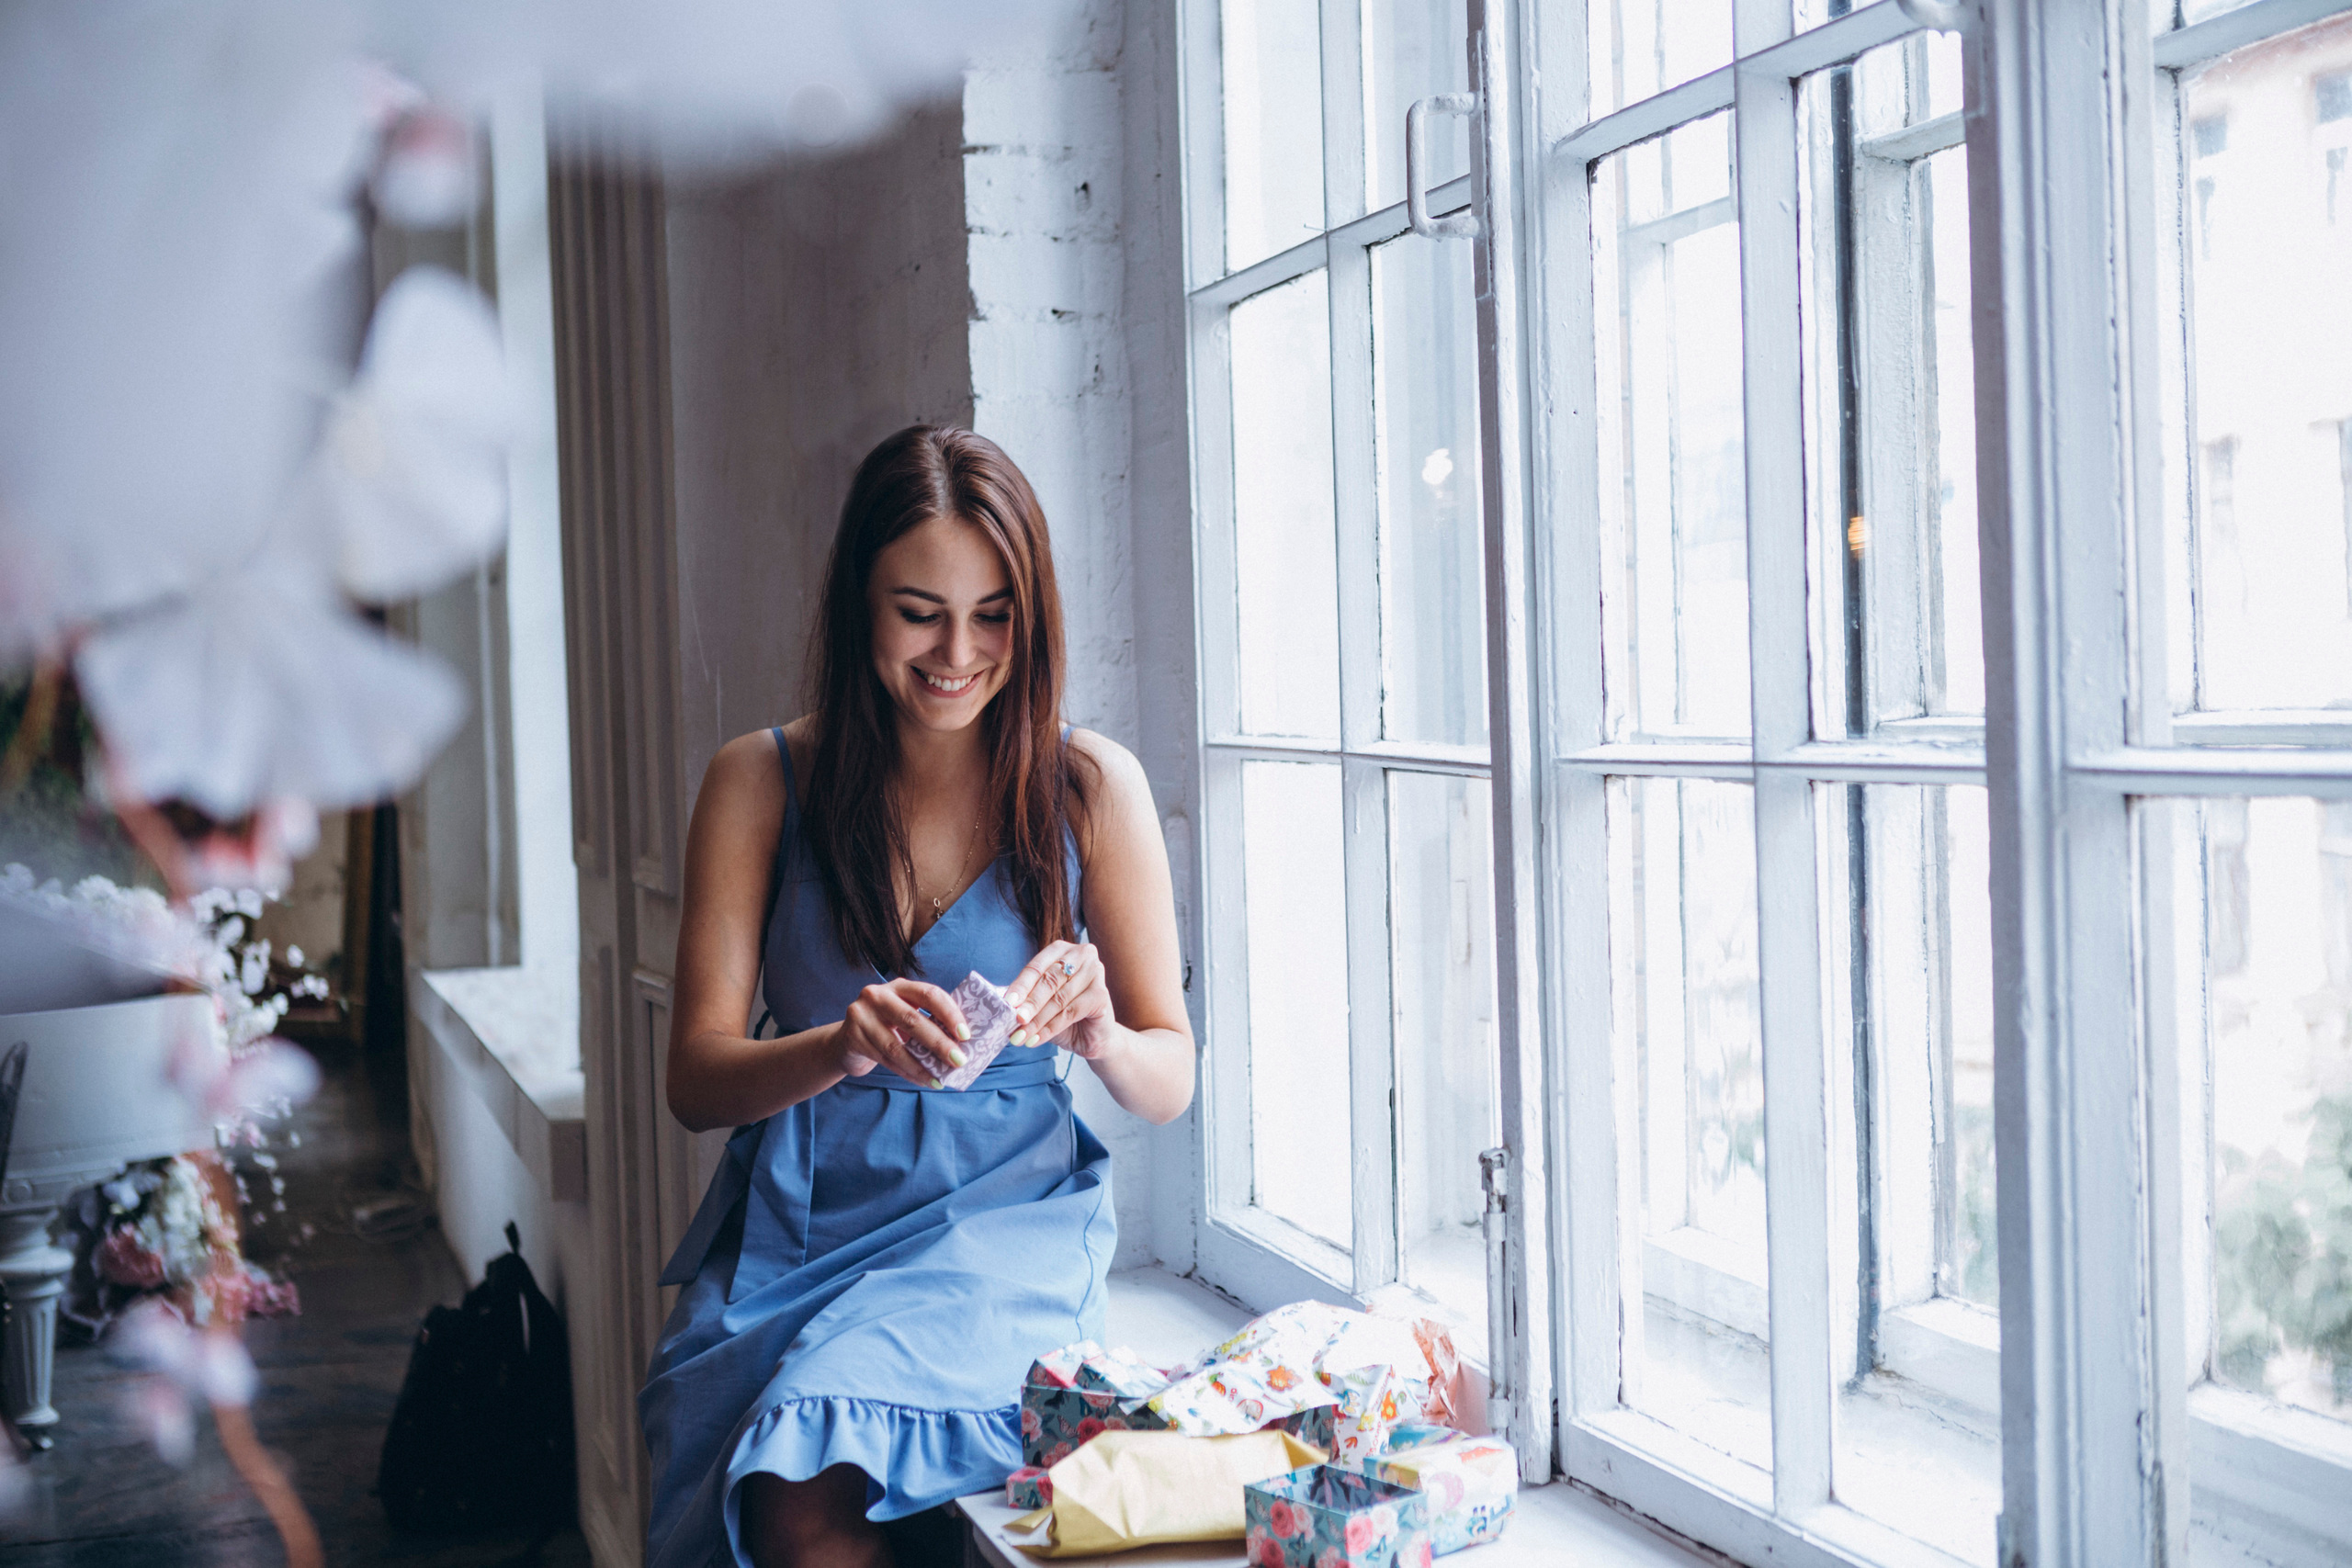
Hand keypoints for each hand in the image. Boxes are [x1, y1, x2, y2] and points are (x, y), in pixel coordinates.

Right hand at [835, 979, 969, 1086]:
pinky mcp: (853, 1037)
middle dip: (939, 1043)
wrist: (847, 1040)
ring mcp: (862, 1015)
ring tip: (940, 1079)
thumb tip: (964, 1042)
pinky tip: (922, 1080)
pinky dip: (907, 1072)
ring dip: (922, 1066)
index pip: (929, 994)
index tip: (966, 1035)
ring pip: (896, 1046)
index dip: (950, 1014)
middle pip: (913, 1020)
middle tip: (959, 1061)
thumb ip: (930, 1020)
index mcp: (899, 986)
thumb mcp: (906, 1014)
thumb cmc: (889, 1027)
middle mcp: (878, 995)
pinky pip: (885, 1060)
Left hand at [1004, 940, 1114, 1058]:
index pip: (1036, 967)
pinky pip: (1071, 1012)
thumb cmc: (1064, 1015)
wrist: (1093, 1036)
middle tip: (1015, 1020)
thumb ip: (1025, 998)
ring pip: (1059, 999)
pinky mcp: (1101, 994)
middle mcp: (1082, 955)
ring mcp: (1095, 972)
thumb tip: (1002, 1003)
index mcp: (1062, 950)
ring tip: (1021, 1035)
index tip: (1006, 1003)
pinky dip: (1051, 1028)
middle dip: (1029, 1003)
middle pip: (1049, 981)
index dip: (1020, 986)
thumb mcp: (1041, 1003)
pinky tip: (1037, 1039)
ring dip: (1037, 1020)